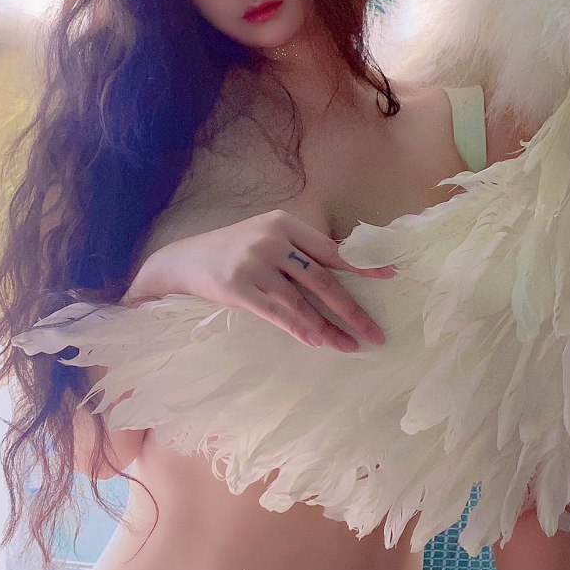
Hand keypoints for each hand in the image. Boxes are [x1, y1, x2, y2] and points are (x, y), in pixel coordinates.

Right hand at [122, 209, 395, 352]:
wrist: (179, 263)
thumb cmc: (230, 253)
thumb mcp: (264, 239)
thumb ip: (298, 252)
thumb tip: (343, 275)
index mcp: (284, 223)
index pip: (331, 249)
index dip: (362, 266)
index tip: (390, 278)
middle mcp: (272, 239)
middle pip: (323, 278)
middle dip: (352, 308)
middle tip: (376, 332)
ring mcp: (254, 262)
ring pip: (303, 300)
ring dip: (330, 327)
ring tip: (350, 346)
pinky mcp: (237, 286)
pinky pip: (277, 312)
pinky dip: (300, 328)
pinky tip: (318, 341)